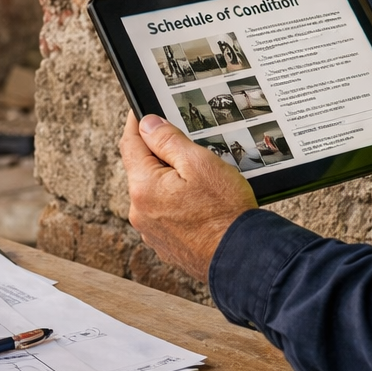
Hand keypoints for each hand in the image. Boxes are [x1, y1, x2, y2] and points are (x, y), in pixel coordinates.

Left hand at [120, 112, 257, 282]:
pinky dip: (177, 204)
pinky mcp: (165, 245)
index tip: (140, 111)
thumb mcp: (199, 163)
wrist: (242, 259)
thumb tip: (147, 124)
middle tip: (186, 146)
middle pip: (142, 169)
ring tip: (201, 181)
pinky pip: (165, 214)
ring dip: (170, 182)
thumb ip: (168, 140)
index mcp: (143, 187)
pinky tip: (200, 204)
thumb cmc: (225, 212)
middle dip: (160, 155)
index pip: (130, 143)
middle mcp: (140, 211)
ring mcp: (151, 231)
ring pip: (155, 193)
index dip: (136, 123)